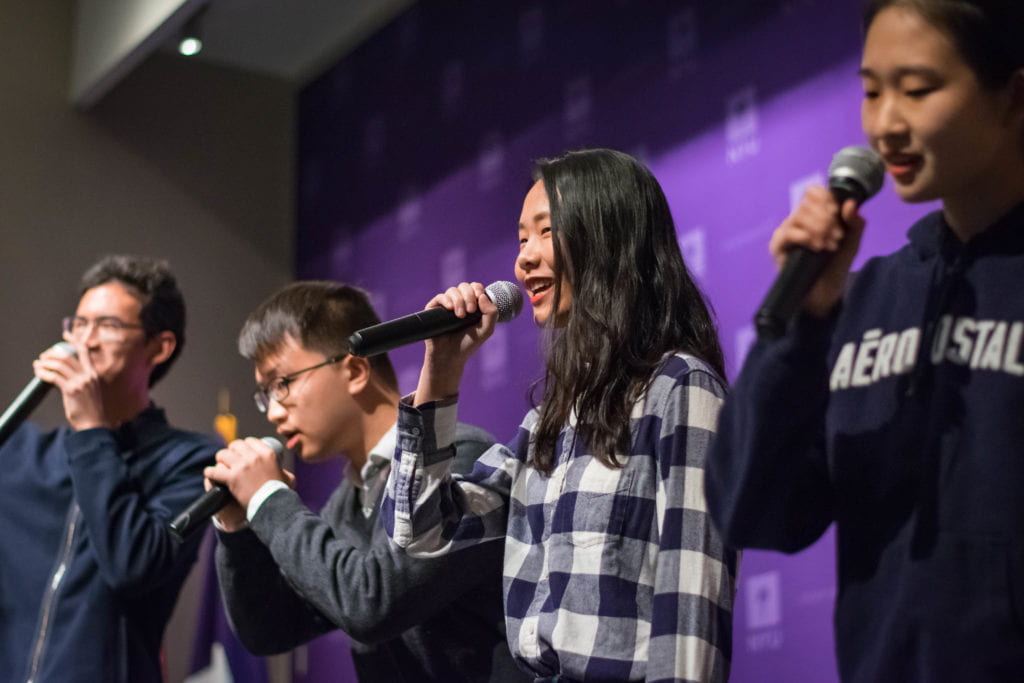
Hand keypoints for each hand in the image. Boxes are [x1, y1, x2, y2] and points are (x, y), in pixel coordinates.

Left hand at [32, 341, 109, 430]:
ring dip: (45, 363)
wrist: (93, 423)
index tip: (65, 335)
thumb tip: (62, 373)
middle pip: (67, 356)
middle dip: (51, 354)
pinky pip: (54, 377)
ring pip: (59, 364)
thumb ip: (81, 379)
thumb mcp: (89, 390)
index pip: (84, 351)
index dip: (74, 341)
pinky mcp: (71, 390)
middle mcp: (87, 375)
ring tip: (38, 365)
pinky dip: (44, 373)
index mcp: (93, 373)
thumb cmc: (90, 409)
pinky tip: (38, 373)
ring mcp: (80, 382)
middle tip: (43, 357)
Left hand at [203, 438, 287, 518]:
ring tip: (220, 465)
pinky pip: (215, 470)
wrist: (271, 505)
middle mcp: (254, 457)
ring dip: (220, 459)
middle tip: (229, 458)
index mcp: (268, 454)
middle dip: (231, 450)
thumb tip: (285, 473)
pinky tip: (209, 473)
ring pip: (223, 454)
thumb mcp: (288, 478)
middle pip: (235, 445)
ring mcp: (242, 466)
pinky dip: (210, 472)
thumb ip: (284, 472)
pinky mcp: (232, 477)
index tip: (241, 452)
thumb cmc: (280, 493)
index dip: (244, 445)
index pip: (250, 441)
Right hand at [415, 282, 496, 404]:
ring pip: (453, 290)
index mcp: (473, 304)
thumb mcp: (486, 330)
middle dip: (469, 295)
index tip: (480, 298)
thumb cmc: (468, 344)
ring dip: (459, 300)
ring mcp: (446, 305)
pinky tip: (451, 309)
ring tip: (460, 316)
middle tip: (471, 311)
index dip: (478, 289)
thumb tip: (482, 296)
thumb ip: (491, 313)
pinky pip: (440, 297)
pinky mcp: (434, 310)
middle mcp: (459, 302)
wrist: (450, 357)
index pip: (475, 287)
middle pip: (464, 286)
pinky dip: (447, 300)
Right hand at [768, 185, 865, 316]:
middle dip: (827, 219)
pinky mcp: (777, 247)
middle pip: (807, 203)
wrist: (824, 294)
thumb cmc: (834, 267)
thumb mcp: (852, 244)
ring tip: (828, 246)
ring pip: (798, 215)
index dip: (826, 198)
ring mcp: (786, 233)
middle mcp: (798, 220)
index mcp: (814, 215)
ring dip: (818, 228)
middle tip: (836, 238)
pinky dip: (804, 237)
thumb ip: (855, 224)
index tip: (837, 214)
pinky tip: (816, 247)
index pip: (814, 192)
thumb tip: (850, 203)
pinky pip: (787, 232)